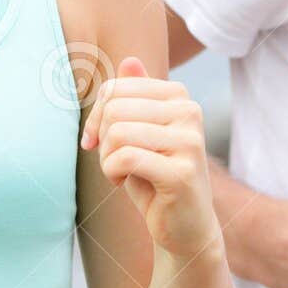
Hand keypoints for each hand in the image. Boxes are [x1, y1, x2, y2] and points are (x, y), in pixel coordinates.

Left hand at [80, 57, 220, 259]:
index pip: (116, 87)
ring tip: (120, 172)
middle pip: (115, 108)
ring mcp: (189, 142)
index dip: (96, 116)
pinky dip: (112, 173)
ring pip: (118, 132)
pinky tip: (124, 183)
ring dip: (107, 159)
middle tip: (113, 161)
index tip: (98, 141)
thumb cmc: (155, 176)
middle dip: (102, 139)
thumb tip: (130, 60)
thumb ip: (136, 97)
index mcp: (179, 96)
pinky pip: (125, 158)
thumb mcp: (140, 133)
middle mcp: (190, 112)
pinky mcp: (181, 173)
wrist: (184, 227)